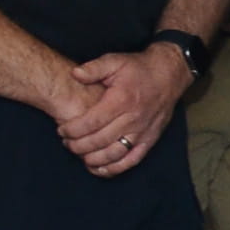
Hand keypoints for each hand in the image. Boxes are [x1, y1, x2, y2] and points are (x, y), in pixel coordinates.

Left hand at [62, 43, 189, 173]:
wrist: (169, 75)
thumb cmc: (139, 68)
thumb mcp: (115, 60)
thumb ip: (93, 68)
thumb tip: (74, 74)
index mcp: (121, 100)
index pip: (92, 122)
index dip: (73, 130)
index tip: (61, 130)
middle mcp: (132, 119)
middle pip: (100, 140)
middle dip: (78, 145)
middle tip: (66, 143)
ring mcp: (142, 131)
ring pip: (114, 154)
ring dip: (93, 159)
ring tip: (79, 155)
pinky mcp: (150, 140)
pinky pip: (132, 160)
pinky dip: (114, 168)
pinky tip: (99, 169)